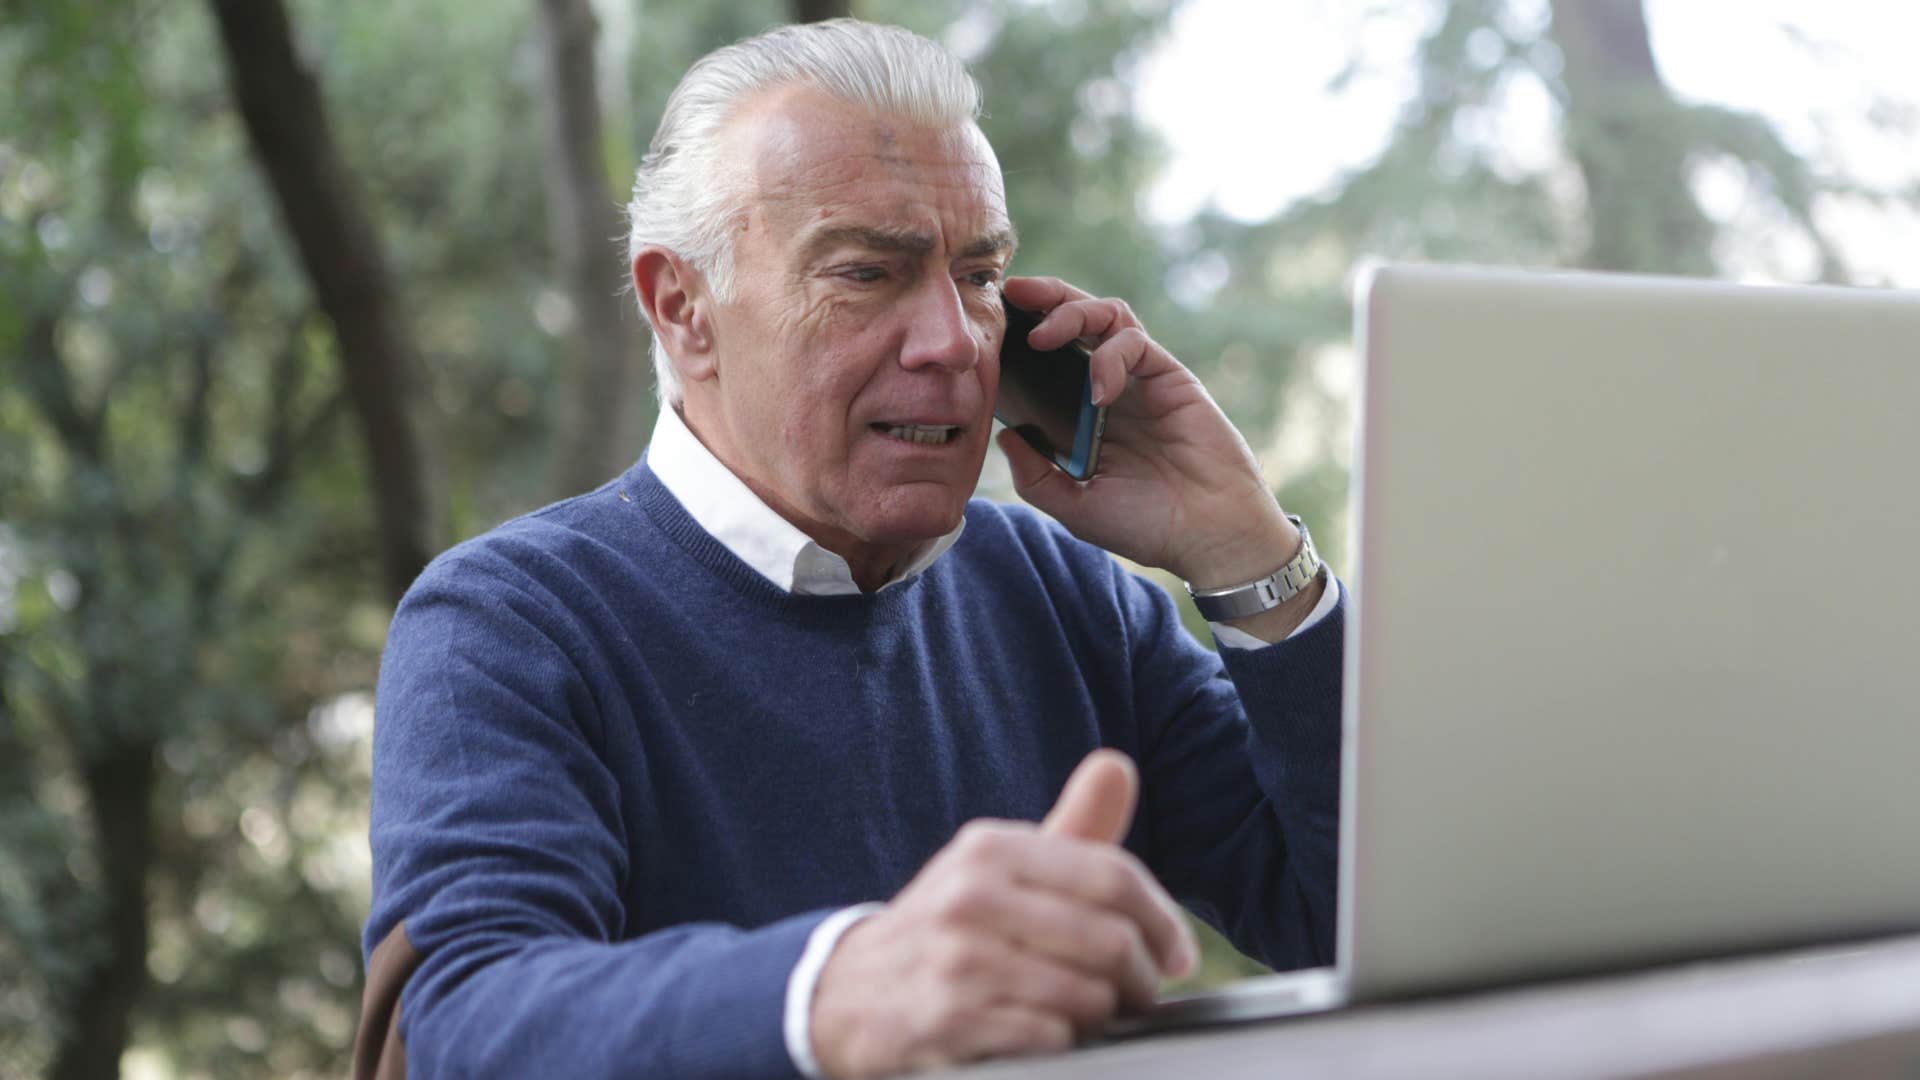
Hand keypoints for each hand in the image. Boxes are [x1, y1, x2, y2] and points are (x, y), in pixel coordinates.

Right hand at [809, 750, 1199, 1077]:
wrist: (850, 994)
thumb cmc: (953, 927)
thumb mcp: (999, 868)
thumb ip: (1071, 826)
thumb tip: (1120, 765)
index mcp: (992, 849)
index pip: (1112, 876)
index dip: (1162, 919)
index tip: (1177, 954)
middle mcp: (971, 897)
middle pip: (1110, 940)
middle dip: (1143, 977)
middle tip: (1142, 993)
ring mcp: (958, 960)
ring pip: (1088, 995)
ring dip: (1106, 1015)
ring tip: (1094, 1012)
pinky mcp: (952, 1021)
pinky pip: (1052, 1038)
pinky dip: (1066, 1042)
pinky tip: (1050, 1035)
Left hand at [996, 276, 1299, 592]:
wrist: (1207, 536)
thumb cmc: (1145, 525)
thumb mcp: (1075, 507)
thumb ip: (1037, 476)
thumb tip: (1004, 435)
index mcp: (1081, 415)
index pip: (1046, 359)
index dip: (1019, 335)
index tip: (988, 326)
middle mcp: (1108, 388)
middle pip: (1074, 320)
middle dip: (1043, 298)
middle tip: (1011, 292)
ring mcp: (1139, 379)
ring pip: (1106, 315)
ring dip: (1071, 312)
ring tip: (1044, 337)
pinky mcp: (1169, 376)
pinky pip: (1135, 342)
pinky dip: (1111, 356)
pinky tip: (1100, 392)